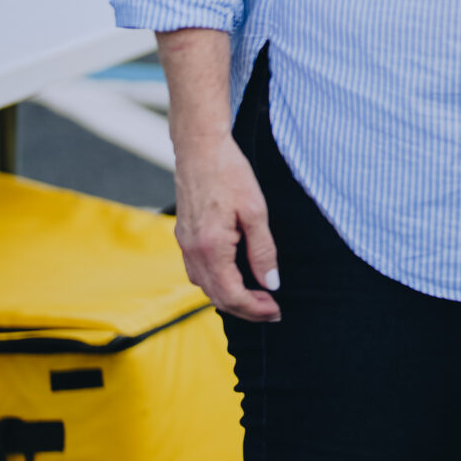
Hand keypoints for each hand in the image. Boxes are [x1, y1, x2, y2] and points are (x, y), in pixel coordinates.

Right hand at [172, 134, 280, 321]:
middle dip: (245, 309)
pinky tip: (236, 276)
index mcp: (211, 248)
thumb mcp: (256, 212)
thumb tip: (271, 283)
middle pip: (217, 297)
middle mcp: (193, 251)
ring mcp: (184, 245)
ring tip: (257, 296)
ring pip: (205, 287)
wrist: (200, 149)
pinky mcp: (183, 237)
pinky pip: (198, 272)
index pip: (232, 295)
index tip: (276, 311)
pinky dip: (217, 283)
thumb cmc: (230, 173)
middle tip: (272, 310)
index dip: (255, 309)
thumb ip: (263, 251)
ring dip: (230, 298)